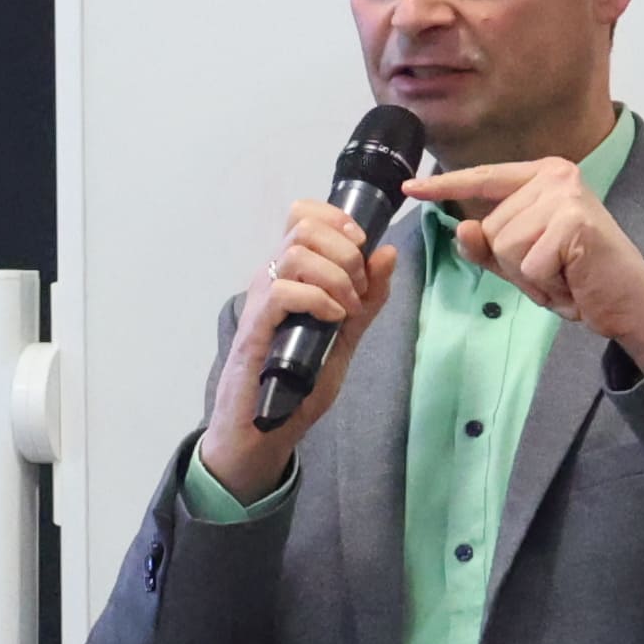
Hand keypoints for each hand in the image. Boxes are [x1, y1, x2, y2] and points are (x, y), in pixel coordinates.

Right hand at [196, 198, 403, 501]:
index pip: (302, 214)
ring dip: (336, 276)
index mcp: (290, 273)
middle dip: (345, 250)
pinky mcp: (254, 328)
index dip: (335, 218)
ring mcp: (259, 301)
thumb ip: (367, 299)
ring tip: (347, 308)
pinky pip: (283, 291)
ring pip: (295, 253)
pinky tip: (332, 319)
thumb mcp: (345, 336)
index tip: (361, 245)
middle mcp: (270, 278)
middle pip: (303, 227)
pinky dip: (317, 299)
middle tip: (359, 287)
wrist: (263, 429)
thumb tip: (388, 253)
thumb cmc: (298, 383)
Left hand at [405, 161, 643, 367]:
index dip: (445, 186)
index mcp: (542, 176)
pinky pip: (527, 265)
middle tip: (554, 272)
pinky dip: (546, 285)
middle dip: (515, 265)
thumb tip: (462, 228)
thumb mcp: (522, 263)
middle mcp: (555, 176)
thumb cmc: (579, 279)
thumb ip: (488, 247)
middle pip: (491, 227)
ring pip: (505, 246)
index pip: (484, 179)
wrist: (631, 304)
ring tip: (563, 276)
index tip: (409, 188)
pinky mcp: (574, 222)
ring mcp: (566, 196)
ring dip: (530, 277)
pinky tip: (572, 282)